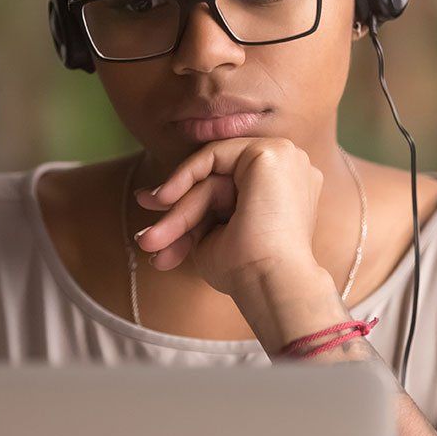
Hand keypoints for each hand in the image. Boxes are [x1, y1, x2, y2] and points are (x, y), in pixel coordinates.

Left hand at [133, 137, 324, 296]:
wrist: (271, 283)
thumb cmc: (248, 274)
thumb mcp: (216, 237)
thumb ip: (199, 211)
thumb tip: (153, 196)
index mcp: (284, 195)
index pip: (228, 193)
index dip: (188, 208)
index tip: (155, 234)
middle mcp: (290, 173)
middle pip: (218, 185)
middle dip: (177, 213)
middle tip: (146, 239)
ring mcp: (285, 159)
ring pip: (214, 175)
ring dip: (178, 210)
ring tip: (150, 240)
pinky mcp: (271, 152)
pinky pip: (214, 155)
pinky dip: (185, 176)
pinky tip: (164, 199)